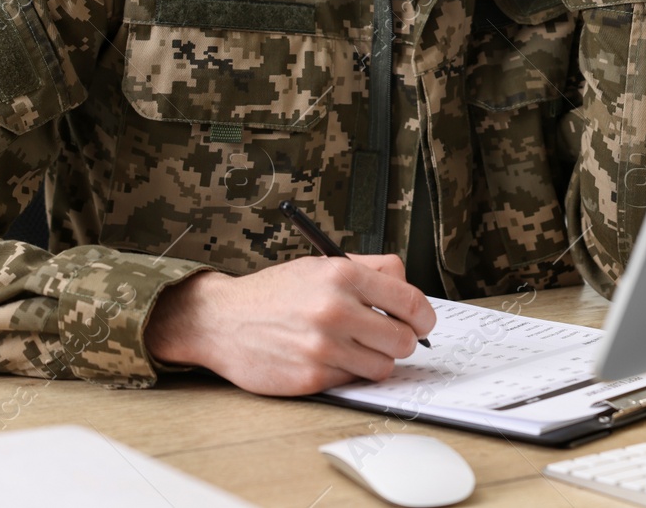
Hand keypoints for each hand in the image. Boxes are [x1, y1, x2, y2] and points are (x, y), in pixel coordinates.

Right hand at [144, 254, 436, 396]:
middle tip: (388, 338)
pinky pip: (353, 381)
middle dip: (402, 341)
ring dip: (376, 360)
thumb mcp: (321, 264)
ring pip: (384, 367)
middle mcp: (335, 310)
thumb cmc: (274, 293)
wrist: (221, 319)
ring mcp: (323, 347)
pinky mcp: (312, 377)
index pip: (410, 302)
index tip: (423, 323)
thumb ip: (370, 270)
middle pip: (404, 340)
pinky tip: (328, 358)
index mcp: (342, 275)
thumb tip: (408, 289)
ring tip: (355, 347)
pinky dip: (348, 373)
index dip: (424, 317)